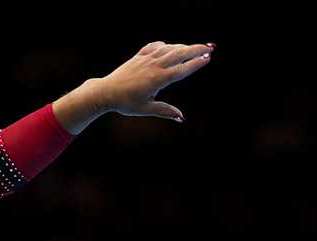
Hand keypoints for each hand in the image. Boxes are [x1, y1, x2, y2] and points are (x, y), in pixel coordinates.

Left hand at [96, 42, 212, 120]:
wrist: (105, 92)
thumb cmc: (125, 103)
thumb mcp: (146, 109)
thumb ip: (165, 111)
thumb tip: (182, 118)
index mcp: (157, 79)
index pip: (182, 69)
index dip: (196, 63)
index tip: (208, 57)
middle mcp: (153, 66)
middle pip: (179, 54)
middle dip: (196, 49)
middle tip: (211, 47)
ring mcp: (146, 59)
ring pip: (169, 48)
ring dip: (183, 46)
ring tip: (195, 48)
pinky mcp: (138, 56)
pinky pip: (155, 46)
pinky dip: (165, 45)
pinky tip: (169, 47)